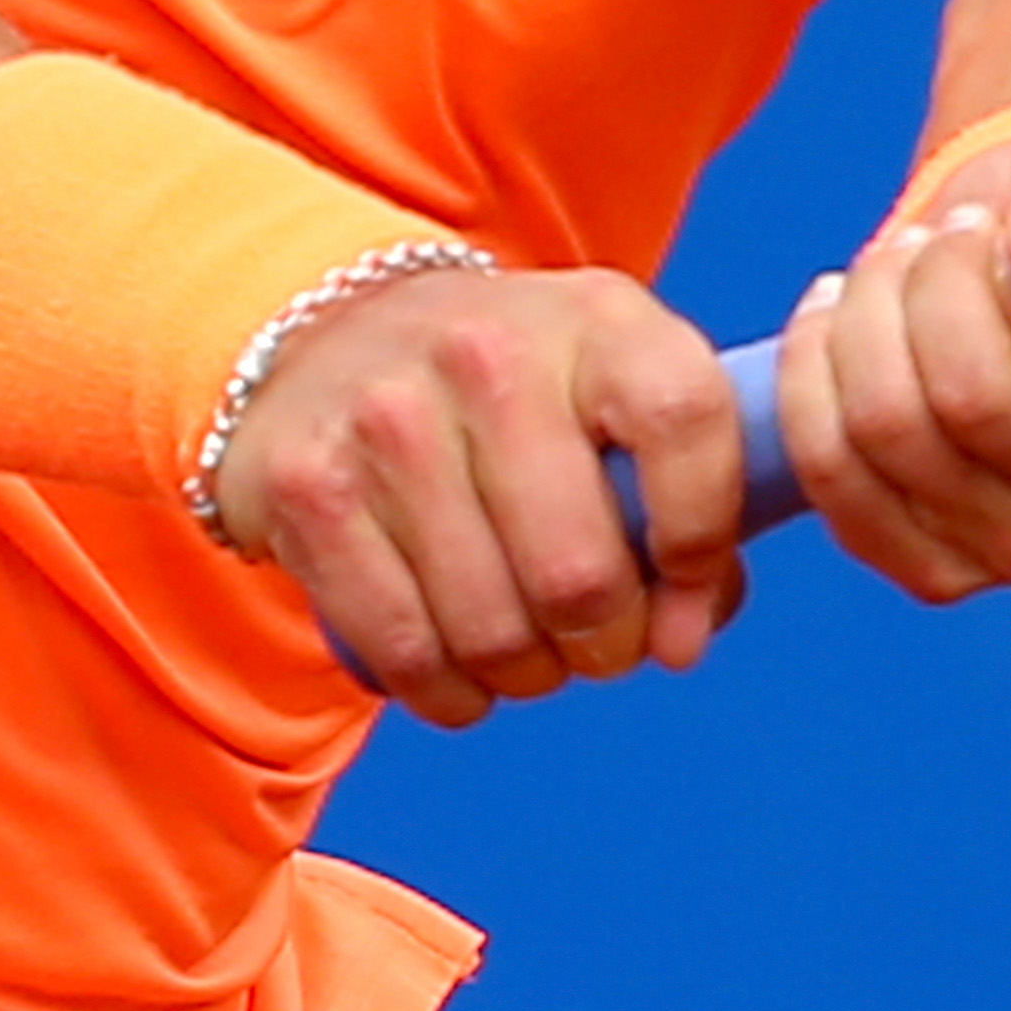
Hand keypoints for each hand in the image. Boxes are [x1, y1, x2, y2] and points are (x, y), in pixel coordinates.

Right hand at [206, 263, 751, 728]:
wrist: (337, 337)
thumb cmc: (513, 390)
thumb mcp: (612, 390)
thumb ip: (682, 497)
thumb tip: (682, 640)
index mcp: (596, 317)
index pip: (685, 422)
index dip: (702, 538)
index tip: (688, 593)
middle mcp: (488, 353)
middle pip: (580, 572)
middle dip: (607, 646)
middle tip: (600, 644)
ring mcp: (388, 417)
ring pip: (493, 630)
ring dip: (527, 674)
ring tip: (529, 653)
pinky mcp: (309, 487)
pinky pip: (406, 649)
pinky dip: (448, 692)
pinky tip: (459, 673)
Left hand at [776, 111, 1010, 602]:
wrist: (1002, 273)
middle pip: (979, 407)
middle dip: (932, 285)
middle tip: (940, 234)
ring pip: (892, 432)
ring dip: (866, 318)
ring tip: (891, 267)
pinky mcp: (936, 568)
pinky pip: (834, 479)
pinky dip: (813, 382)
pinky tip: (833, 320)